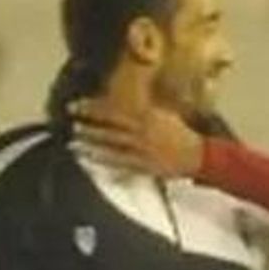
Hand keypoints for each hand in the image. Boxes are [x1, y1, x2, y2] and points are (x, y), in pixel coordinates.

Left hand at [71, 97, 203, 178]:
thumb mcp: (163, 114)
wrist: (198, 155)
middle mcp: (142, 132)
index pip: (114, 109)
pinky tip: (91, 160)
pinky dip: (104, 161)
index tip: (77, 104)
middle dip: (88, 124)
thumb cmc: (180, 134)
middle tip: (70, 121)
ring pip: (111, 146)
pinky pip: (120, 163)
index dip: (93, 107)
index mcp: (146, 116)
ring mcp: (141, 150)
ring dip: (91, 144)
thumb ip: (144, 110)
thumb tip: (125, 103)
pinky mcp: (143, 166)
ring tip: (73, 142)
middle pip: (109, 127)